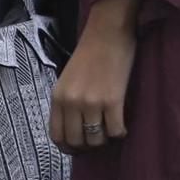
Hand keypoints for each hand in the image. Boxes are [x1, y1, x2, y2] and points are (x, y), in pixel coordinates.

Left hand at [50, 0, 140, 152]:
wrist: (109, 31)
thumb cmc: (91, 52)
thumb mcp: (69, 78)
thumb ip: (68, 102)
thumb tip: (76, 127)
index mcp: (58, 97)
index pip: (57, 135)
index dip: (68, 148)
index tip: (78, 148)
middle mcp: (72, 102)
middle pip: (76, 141)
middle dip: (88, 146)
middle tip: (98, 140)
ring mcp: (92, 102)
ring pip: (96, 139)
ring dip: (105, 140)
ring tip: (111, 131)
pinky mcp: (112, 100)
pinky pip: (115, 130)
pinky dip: (120, 133)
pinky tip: (122, 126)